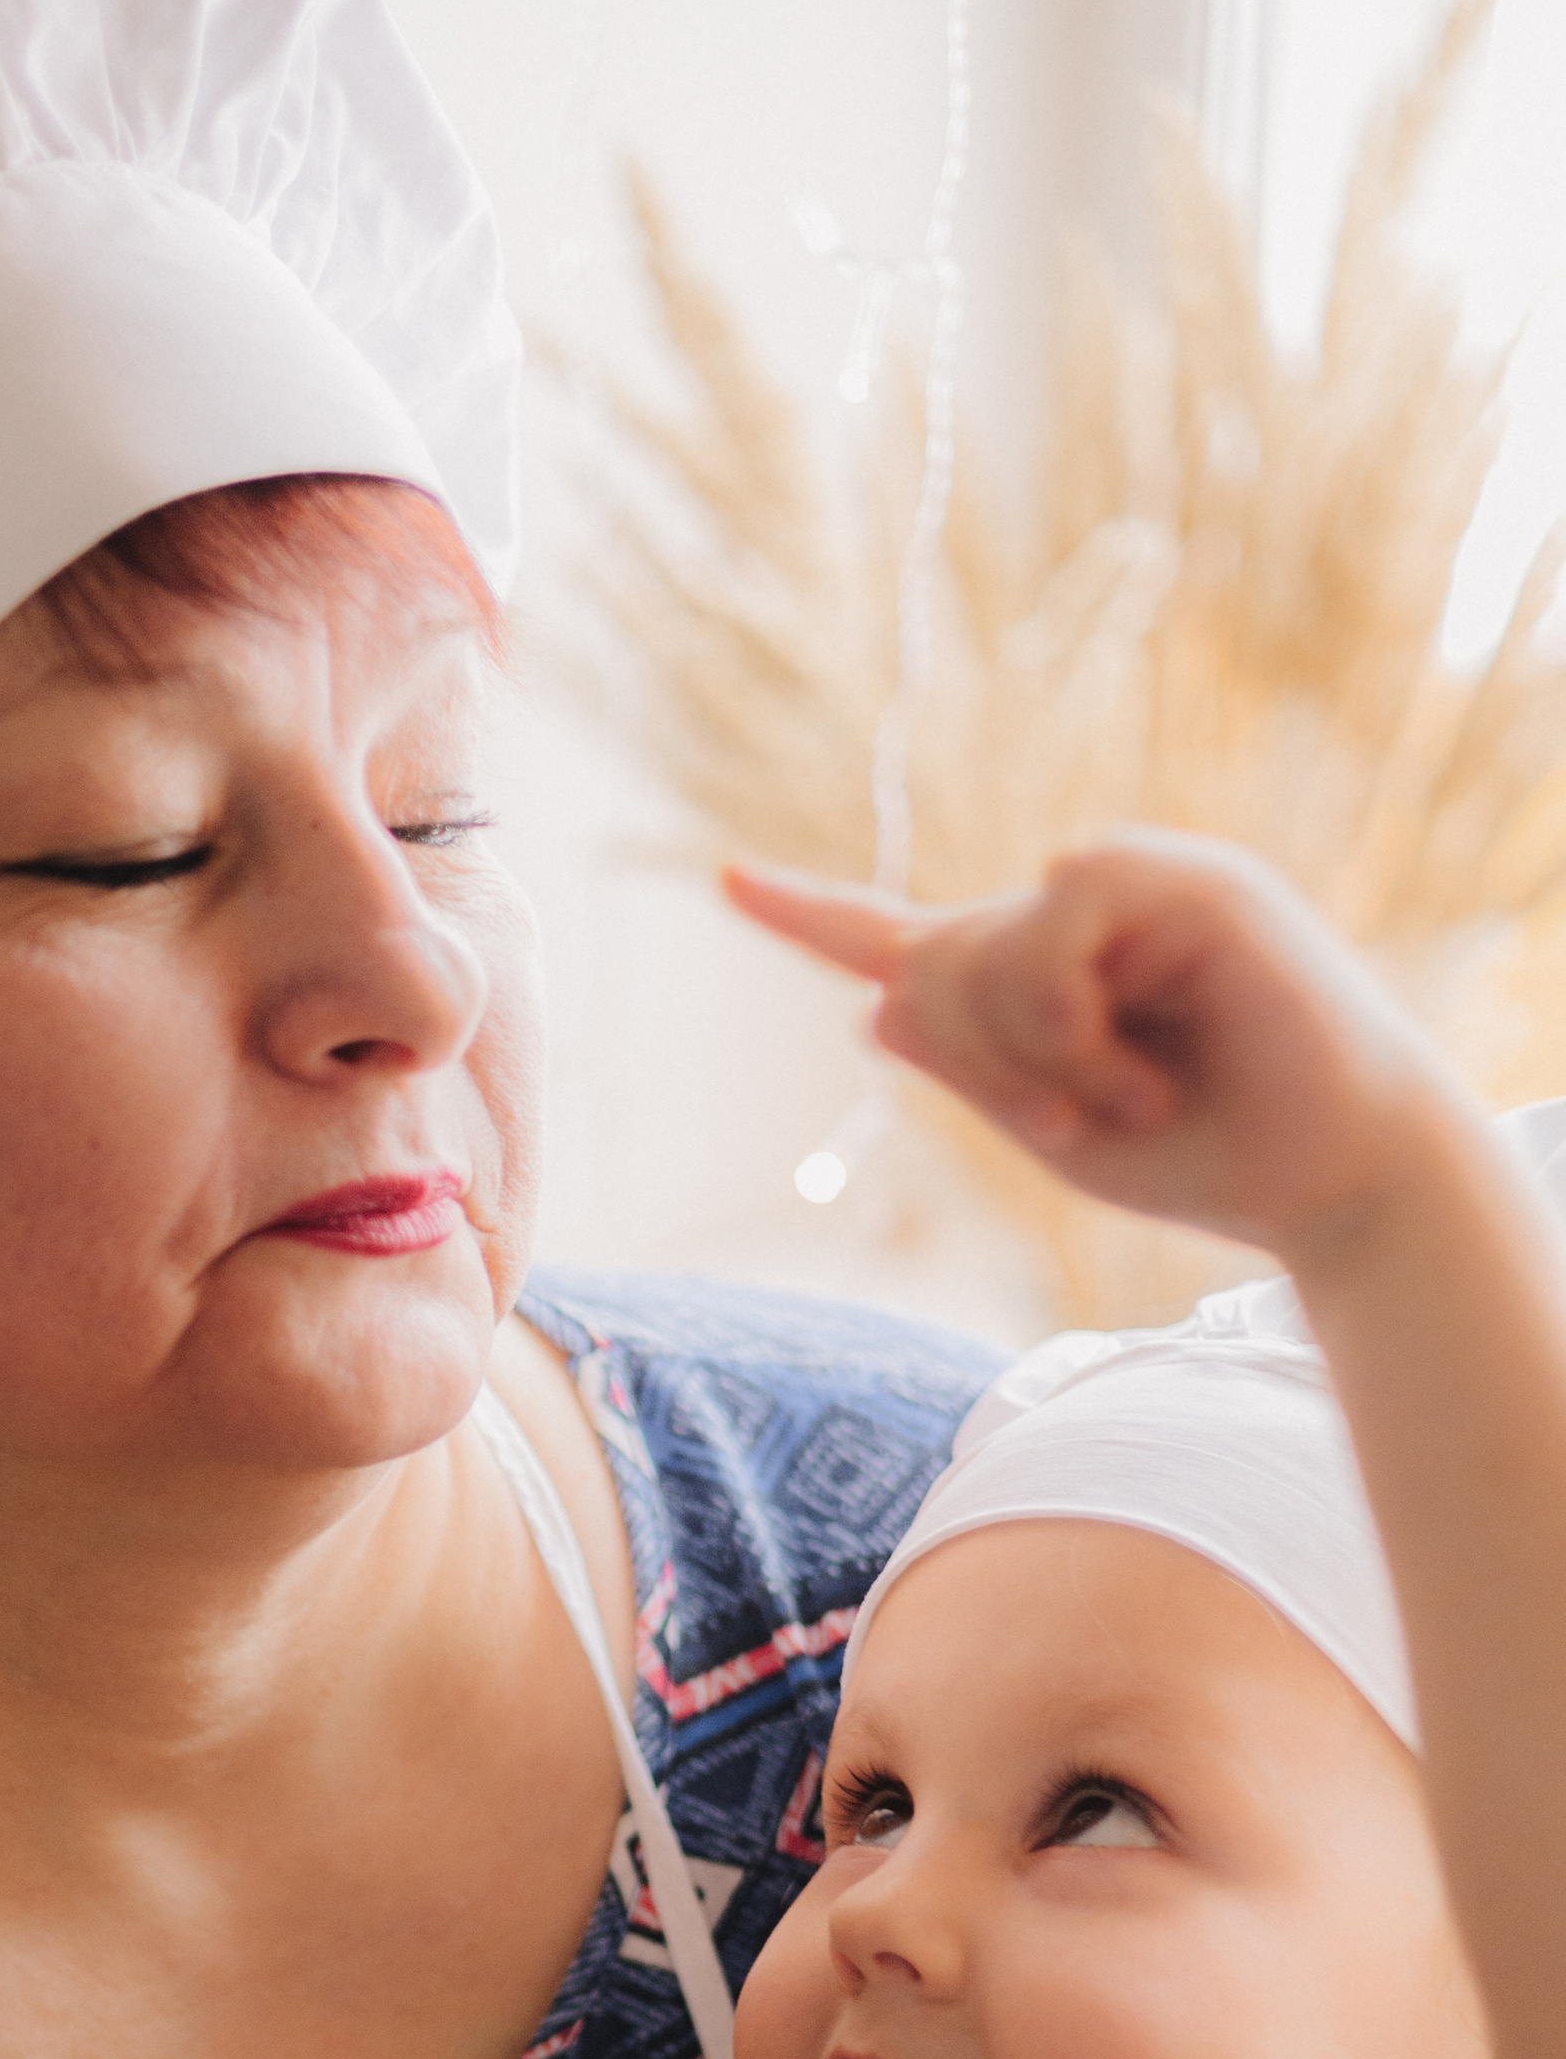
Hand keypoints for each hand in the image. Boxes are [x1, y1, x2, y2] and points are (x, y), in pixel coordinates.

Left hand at [725, 835, 1472, 1267]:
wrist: (1334, 1181)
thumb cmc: (1207, 1161)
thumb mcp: (1055, 1130)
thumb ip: (969, 1065)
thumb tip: (873, 1005)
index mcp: (1040, 978)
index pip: (906, 939)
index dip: (811, 915)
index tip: (724, 881)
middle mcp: (1079, 916)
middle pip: (932, 962)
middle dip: (979, 1065)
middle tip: (1077, 1123)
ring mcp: (1132, 887)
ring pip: (983, 943)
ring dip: (1030, 1053)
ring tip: (1129, 1095)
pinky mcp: (1182, 878)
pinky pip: (1053, 915)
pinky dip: (1068, 1012)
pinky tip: (1136, 1060)